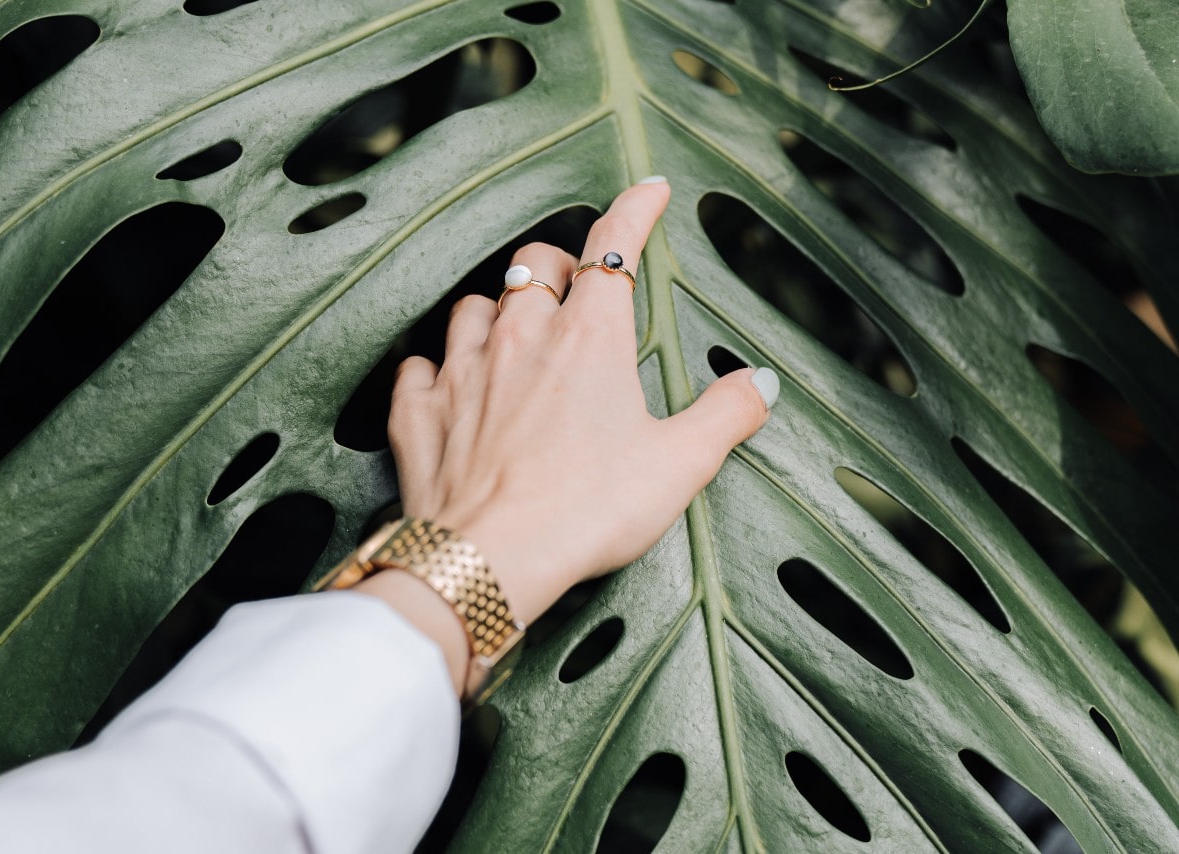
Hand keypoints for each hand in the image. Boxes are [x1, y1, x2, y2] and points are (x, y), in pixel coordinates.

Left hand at [385, 178, 777, 628]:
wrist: (491, 560)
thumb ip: (725, 415)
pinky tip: (446, 385)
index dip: (635, 209)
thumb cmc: (587, 512)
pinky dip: (436, 369)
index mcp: (589, 340)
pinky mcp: (419, 412)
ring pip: (473, 307)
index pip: (614, 246)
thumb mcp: (679, 466)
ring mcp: (462, 372)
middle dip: (559, 264)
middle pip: (534, 264)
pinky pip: (419, 367)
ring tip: (513, 338)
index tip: (650, 189)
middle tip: (578, 290)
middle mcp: (521, 338)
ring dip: (496, 311)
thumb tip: (762, 383)